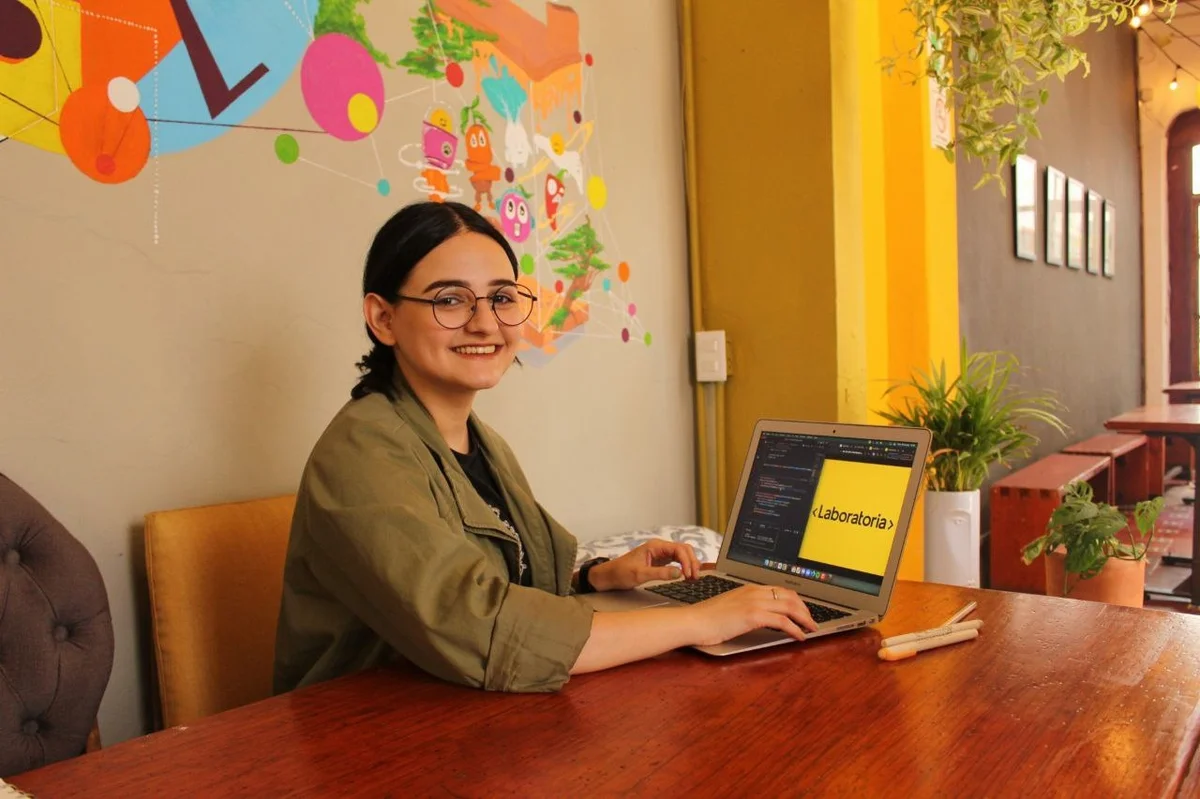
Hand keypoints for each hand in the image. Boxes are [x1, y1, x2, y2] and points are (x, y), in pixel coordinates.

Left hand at [587, 538, 700, 590]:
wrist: (609, 576)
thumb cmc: (621, 573)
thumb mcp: (639, 574)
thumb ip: (659, 573)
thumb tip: (678, 573)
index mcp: (655, 546)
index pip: (678, 549)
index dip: (687, 561)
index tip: (689, 574)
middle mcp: (659, 548)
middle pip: (684, 550)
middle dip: (692, 562)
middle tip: (695, 577)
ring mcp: (660, 554)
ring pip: (682, 555)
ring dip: (690, 564)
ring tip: (693, 578)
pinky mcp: (660, 562)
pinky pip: (677, 561)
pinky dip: (684, 567)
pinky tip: (687, 576)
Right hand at [684, 584, 817, 645]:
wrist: (693, 621)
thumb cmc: (706, 618)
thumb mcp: (729, 608)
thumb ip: (744, 608)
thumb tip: (758, 617)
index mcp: (748, 589)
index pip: (780, 590)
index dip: (796, 601)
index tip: (802, 611)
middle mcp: (754, 592)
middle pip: (789, 596)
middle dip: (805, 609)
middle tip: (811, 622)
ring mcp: (754, 602)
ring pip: (790, 607)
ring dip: (805, 619)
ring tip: (812, 629)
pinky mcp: (753, 615)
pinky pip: (782, 621)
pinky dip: (795, 629)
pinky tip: (799, 636)